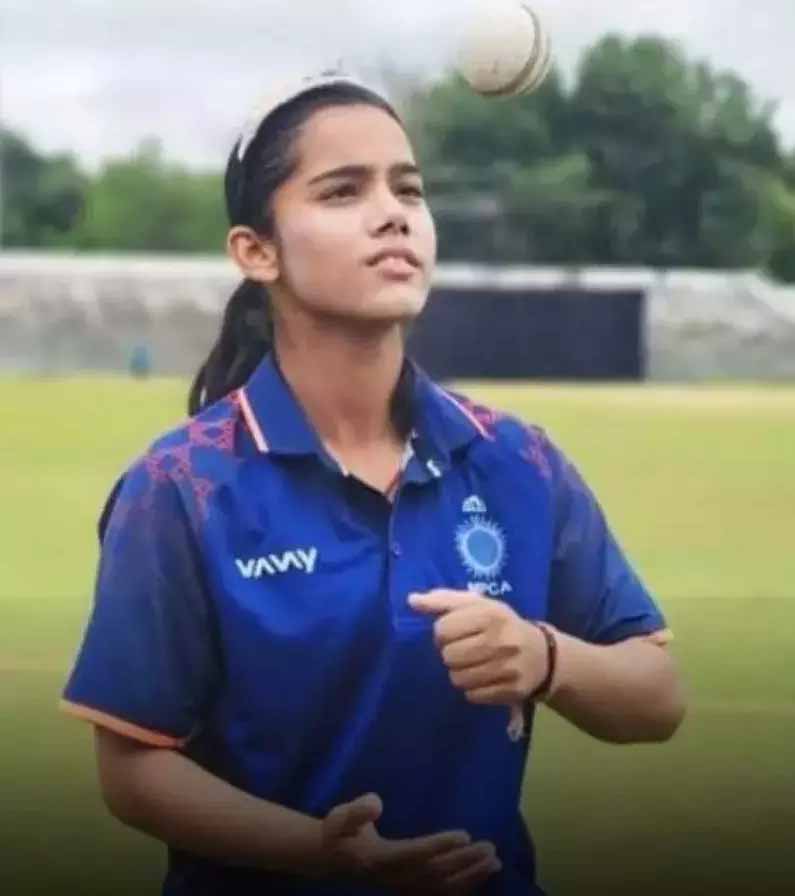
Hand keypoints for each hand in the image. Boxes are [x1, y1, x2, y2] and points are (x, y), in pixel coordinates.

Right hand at [320, 793, 501, 893]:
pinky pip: (443, 893)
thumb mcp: (340, 817)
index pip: (414, 853)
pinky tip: (485, 874)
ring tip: (495, 860)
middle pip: (435, 873)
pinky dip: (466, 886)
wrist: (335, 860)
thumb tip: (375, 803)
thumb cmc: (340, 833)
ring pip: (443, 887)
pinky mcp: (413, 890)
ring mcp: (405, 888)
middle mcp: (396, 878)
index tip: (465, 834)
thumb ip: (356, 812)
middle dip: (465, 862)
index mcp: (380, 859)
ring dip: (471, 875)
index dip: (440, 846)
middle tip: (490, 847)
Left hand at [408, 589, 547, 706]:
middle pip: (448, 656)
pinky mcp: (511, 691)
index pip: (443, 629)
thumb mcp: (478, 605)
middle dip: (451, 653)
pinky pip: (472, 695)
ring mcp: (507, 668)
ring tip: (473, 664)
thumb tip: (412, 600)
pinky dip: (472, 689)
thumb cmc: (501, 625)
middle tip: (464, 649)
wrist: (543, 655)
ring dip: (459, 672)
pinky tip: (483, 678)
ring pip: (458, 678)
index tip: (455, 632)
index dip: (443, 632)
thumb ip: (443, 600)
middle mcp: (501, 640)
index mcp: (490, 614)